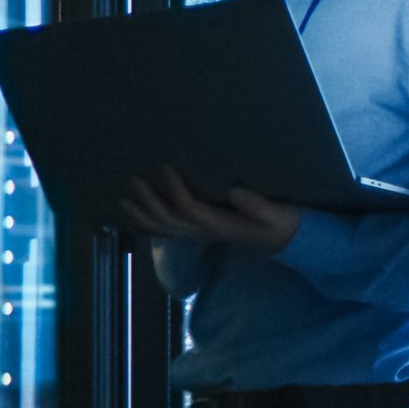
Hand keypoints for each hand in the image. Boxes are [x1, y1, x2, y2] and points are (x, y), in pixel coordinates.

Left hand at [116, 166, 301, 253]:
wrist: (285, 240)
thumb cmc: (282, 222)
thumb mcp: (279, 214)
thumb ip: (259, 205)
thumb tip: (235, 192)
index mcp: (221, 225)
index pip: (190, 209)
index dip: (174, 190)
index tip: (164, 167)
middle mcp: (205, 232)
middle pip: (169, 220)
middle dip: (149, 202)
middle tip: (133, 180)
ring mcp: (200, 234)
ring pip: (165, 229)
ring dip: (142, 215)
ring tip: (122, 200)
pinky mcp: (199, 232)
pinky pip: (169, 233)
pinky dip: (149, 225)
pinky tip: (134, 216)